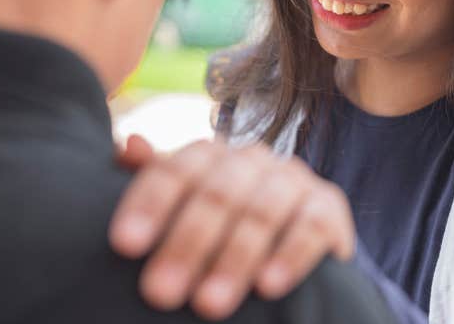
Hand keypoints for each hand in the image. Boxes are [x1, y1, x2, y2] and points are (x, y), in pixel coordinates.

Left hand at [110, 138, 355, 319]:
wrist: (292, 241)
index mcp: (212, 156)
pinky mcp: (329, 206)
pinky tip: (268, 287)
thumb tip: (128, 149)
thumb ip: (154, 180)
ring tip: (209, 305)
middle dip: (186, 244)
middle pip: (217, 193)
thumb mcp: (184, 207)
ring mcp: (294, 179)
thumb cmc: (222, 230)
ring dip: (234, 259)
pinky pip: (311, 226)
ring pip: (262, 211)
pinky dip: (290, 256)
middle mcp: (253, 160)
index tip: (125, 244)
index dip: (149, 204)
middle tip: (159, 293)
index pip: (176, 168)